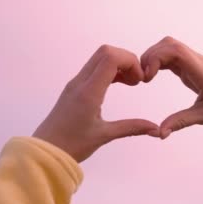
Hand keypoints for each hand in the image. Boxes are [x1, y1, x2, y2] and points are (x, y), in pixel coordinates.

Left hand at [33, 45, 158, 161]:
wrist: (45, 151)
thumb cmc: (73, 145)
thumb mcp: (105, 135)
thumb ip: (132, 128)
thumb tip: (157, 129)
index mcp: (88, 91)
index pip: (110, 57)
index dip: (130, 61)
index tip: (140, 80)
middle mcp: (81, 82)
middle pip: (105, 52)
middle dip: (127, 60)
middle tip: (138, 80)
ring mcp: (76, 83)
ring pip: (99, 58)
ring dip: (119, 64)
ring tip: (132, 83)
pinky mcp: (75, 88)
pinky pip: (94, 68)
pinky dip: (110, 70)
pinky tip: (120, 84)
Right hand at [140, 37, 202, 138]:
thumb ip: (180, 122)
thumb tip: (160, 132)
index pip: (175, 50)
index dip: (156, 57)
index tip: (147, 78)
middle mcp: (200, 63)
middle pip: (169, 44)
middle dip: (151, 55)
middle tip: (142, 78)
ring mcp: (198, 64)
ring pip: (172, 48)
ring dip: (155, 58)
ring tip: (146, 78)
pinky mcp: (196, 70)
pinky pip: (176, 59)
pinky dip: (162, 63)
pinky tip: (154, 76)